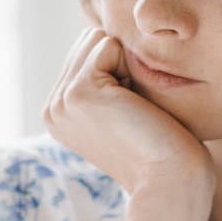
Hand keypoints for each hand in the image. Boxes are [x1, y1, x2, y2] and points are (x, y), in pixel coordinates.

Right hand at [42, 27, 213, 205]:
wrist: (168, 181)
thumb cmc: (161, 148)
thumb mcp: (123, 111)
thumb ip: (106, 80)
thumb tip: (109, 39)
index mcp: (59, 112)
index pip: (87, 53)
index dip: (119, 71)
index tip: (130, 114)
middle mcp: (53, 107)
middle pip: (89, 41)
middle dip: (120, 63)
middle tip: (134, 111)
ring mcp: (61, 100)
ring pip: (98, 39)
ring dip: (126, 65)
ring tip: (134, 108)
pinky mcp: (79, 92)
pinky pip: (109, 45)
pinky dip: (131, 68)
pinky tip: (135, 106)